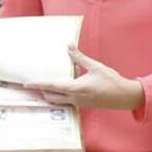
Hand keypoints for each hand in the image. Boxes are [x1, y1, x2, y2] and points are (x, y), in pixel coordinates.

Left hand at [25, 45, 144, 109]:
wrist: (124, 96)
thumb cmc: (111, 81)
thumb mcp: (95, 66)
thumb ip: (79, 57)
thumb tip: (69, 46)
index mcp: (76, 88)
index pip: (52, 86)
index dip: (38, 84)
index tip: (27, 83)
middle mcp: (75, 98)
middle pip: (51, 97)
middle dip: (41, 91)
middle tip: (33, 85)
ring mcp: (79, 103)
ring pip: (58, 101)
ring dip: (49, 95)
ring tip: (43, 87)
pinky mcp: (83, 104)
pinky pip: (67, 101)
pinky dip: (60, 96)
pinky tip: (61, 89)